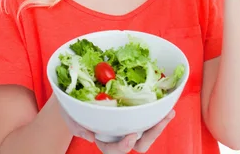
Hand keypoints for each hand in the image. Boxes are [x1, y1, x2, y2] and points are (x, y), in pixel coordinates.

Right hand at [60, 105, 175, 152]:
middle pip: (139, 144)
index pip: (113, 150)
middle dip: (152, 135)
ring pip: (148, 132)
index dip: (123, 146)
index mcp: (104, 139)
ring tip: (169, 112)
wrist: (77, 91)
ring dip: (160, 124)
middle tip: (161, 121)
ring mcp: (129, 123)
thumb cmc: (72, 108)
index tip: (131, 135)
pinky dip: (159, 110)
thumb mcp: (70, 115)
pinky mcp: (135, 110)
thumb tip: (90, 136)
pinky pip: (149, 114)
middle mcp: (119, 134)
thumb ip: (76, 126)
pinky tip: (166, 102)